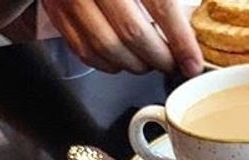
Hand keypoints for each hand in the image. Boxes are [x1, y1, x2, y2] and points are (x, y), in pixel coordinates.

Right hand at [42, 0, 202, 75]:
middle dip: (159, 57)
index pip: (160, 5)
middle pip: (132, 32)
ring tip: (150, 61)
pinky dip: (109, 63)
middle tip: (172, 62)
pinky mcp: (56, 10)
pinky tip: (123, 59)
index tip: (192, 61)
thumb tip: (191, 15)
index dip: (181, 39)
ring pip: (108, 48)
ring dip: (135, 64)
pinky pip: (85, 50)